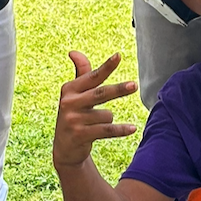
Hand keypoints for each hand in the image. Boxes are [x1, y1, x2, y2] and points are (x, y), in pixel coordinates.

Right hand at [53, 51, 138, 167]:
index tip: (119, 56)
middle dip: (119, 89)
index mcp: (69, 89)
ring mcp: (73, 119)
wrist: (65, 148)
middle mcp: (69, 102)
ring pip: (107, 115)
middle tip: (135, 85)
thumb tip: (74, 52)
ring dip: (108, 119)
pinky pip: (107, 130)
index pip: (92, 76)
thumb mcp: (74, 95)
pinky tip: (132, 128)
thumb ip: (80, 74)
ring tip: (96, 124)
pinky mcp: (79, 134)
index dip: (106, 67)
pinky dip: (120, 130)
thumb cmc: (74, 116)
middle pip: (101, 93)